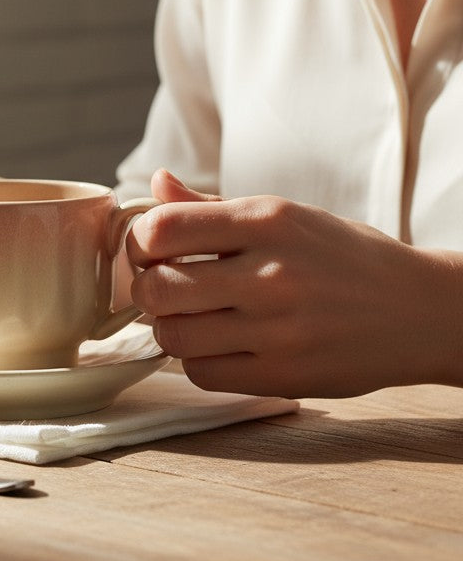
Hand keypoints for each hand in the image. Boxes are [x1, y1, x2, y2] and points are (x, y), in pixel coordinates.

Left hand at [127, 169, 462, 397]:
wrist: (420, 310)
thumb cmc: (343, 257)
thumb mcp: (286, 214)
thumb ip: (211, 206)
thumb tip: (155, 185)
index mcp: (268, 221)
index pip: (161, 229)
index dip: (139, 243)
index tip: (151, 251)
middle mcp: (271, 273)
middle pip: (156, 289)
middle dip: (148, 289)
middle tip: (165, 289)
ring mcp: (278, 329)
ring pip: (172, 337)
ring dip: (170, 329)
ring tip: (193, 318)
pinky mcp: (284, 375)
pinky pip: (201, 374)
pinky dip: (197, 362)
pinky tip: (219, 346)